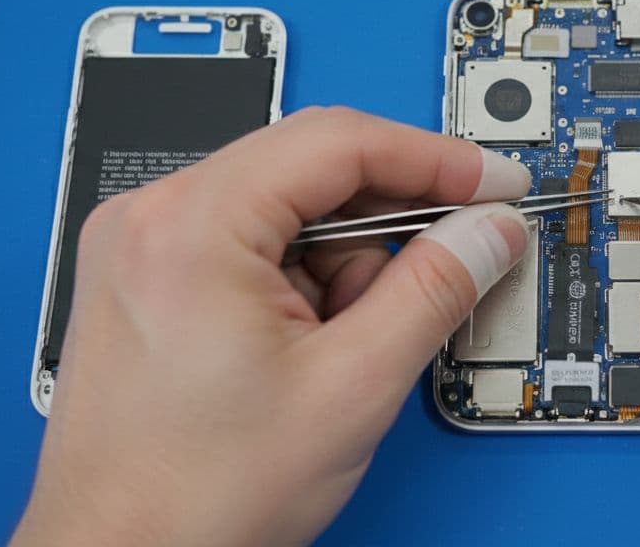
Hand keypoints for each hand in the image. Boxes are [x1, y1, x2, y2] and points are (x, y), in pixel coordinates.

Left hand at [12, 108, 531, 546]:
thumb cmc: (195, 496)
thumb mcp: (350, 388)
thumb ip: (434, 292)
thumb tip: (487, 231)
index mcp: (192, 225)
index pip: (340, 142)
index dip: (436, 159)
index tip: (494, 182)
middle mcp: (155, 218)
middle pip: (314, 166)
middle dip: (389, 223)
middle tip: (448, 263)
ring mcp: (145, 246)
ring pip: (291, 209)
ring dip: (343, 265)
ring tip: (340, 347)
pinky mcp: (150, 278)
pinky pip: (255, 243)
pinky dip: (304, 282)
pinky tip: (309, 346)